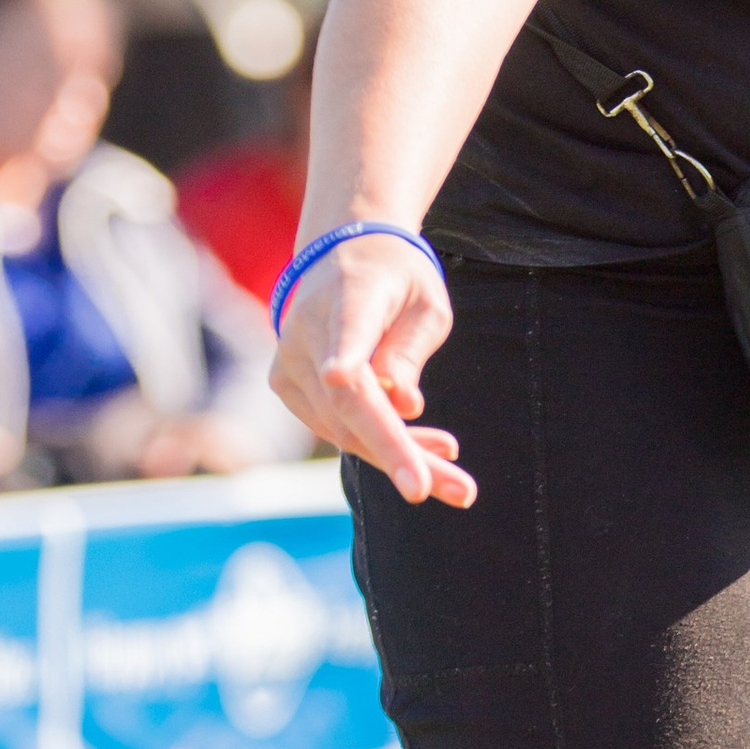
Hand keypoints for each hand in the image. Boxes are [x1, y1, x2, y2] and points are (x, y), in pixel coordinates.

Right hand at [270, 234, 473, 507]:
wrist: (344, 255)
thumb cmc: (398, 280)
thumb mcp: (426, 304)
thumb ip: (411, 351)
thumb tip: (405, 406)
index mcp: (350, 297)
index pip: (344, 331)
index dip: (342, 357)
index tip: (339, 374)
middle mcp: (307, 331)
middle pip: (351, 402)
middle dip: (402, 453)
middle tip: (462, 493)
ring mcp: (290, 361)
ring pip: (343, 428)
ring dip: (401, 458)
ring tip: (459, 483)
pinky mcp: (287, 386)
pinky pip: (336, 428)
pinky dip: (380, 446)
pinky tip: (428, 452)